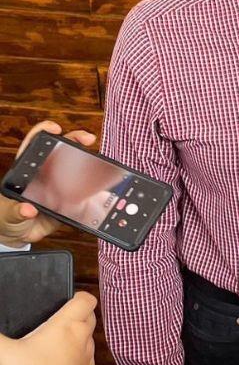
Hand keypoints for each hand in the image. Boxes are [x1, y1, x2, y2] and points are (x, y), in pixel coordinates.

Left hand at [0, 121, 96, 246]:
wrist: (18, 235)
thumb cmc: (7, 218)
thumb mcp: (8, 214)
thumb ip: (16, 212)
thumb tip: (27, 209)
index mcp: (27, 172)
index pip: (34, 145)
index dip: (44, 132)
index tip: (55, 129)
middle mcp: (45, 175)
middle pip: (61, 151)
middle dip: (75, 140)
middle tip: (88, 139)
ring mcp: (58, 186)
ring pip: (76, 168)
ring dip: (89, 162)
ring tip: (102, 162)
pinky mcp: (69, 201)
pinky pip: (83, 192)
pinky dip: (95, 189)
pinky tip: (104, 187)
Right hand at [0, 291, 96, 364]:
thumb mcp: (4, 354)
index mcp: (67, 326)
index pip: (86, 300)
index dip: (80, 296)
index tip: (70, 298)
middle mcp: (83, 339)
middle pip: (90, 318)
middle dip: (80, 314)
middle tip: (60, 319)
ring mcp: (88, 358)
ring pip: (90, 339)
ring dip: (79, 337)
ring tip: (58, 342)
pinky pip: (87, 360)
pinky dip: (78, 357)